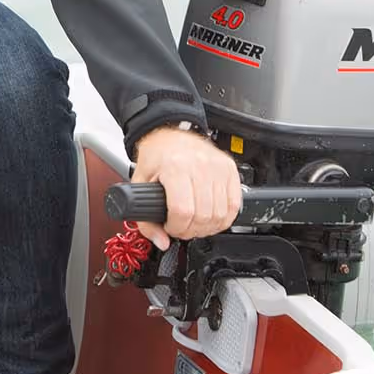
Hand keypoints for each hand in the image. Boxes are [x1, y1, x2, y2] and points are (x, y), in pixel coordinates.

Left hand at [130, 124, 241, 249]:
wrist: (168, 132)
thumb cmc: (155, 156)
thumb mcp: (139, 183)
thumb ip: (145, 219)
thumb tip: (161, 242)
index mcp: (174, 167)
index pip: (182, 211)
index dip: (176, 227)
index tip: (169, 226)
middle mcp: (199, 165)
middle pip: (203, 216)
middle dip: (191, 230)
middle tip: (181, 227)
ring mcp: (217, 167)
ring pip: (221, 214)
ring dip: (207, 227)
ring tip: (194, 222)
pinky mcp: (230, 169)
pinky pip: (234, 205)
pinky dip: (224, 218)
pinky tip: (210, 217)